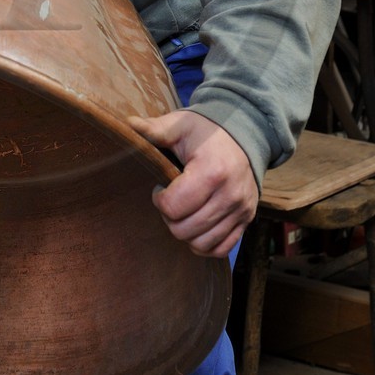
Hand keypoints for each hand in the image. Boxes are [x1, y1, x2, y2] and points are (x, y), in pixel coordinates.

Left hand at [127, 109, 258, 258]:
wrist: (246, 135)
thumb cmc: (207, 131)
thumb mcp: (181, 125)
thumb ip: (155, 130)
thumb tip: (127, 125)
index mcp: (212, 171)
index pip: (173, 207)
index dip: (159, 200)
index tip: (161, 187)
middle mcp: (230, 195)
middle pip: (184, 230)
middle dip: (170, 218)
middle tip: (171, 200)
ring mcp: (240, 210)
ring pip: (201, 244)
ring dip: (186, 232)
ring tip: (184, 211)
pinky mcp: (247, 219)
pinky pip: (222, 249)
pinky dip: (205, 244)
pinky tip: (197, 226)